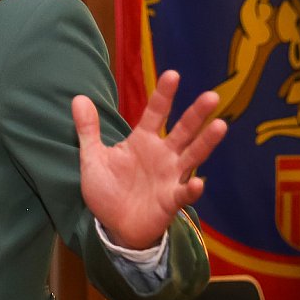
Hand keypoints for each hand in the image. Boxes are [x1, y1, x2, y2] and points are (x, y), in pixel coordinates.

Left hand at [74, 70, 226, 248]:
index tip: (173, 75)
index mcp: (142, 141)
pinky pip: (183, 193)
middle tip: (212, 96)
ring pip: (192, 156)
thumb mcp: (93, 158)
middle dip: (196, 114)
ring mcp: (169, 177)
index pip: (156, 113)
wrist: (113, 225)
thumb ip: (88, 129)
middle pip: (183, 130)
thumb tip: (79, 97)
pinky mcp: (170, 200)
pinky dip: (191, 189)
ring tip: (221, 126)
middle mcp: (162, 155)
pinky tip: (198, 183)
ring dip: (205, 142)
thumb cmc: (108, 190)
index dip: (164, 95)